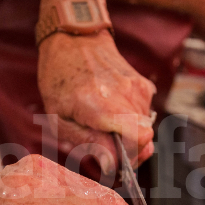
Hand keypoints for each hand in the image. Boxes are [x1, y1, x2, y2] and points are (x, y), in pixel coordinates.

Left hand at [37, 30, 155, 170]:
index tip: (113, 163)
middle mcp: (126, 96)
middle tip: (106, 148)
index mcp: (101, 106)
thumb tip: (111, 165)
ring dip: (127, 134)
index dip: (129, 159)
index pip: (139, 140)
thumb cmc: (60, 77)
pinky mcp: (144, 86)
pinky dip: (131, 120)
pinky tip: (112, 109)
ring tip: (104, 122)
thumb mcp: (58, 116)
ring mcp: (139, 89)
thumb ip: (88, 143)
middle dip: (128, 151)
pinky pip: (145, 115)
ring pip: (145, 130)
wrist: (75, 39)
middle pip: (145, 140)